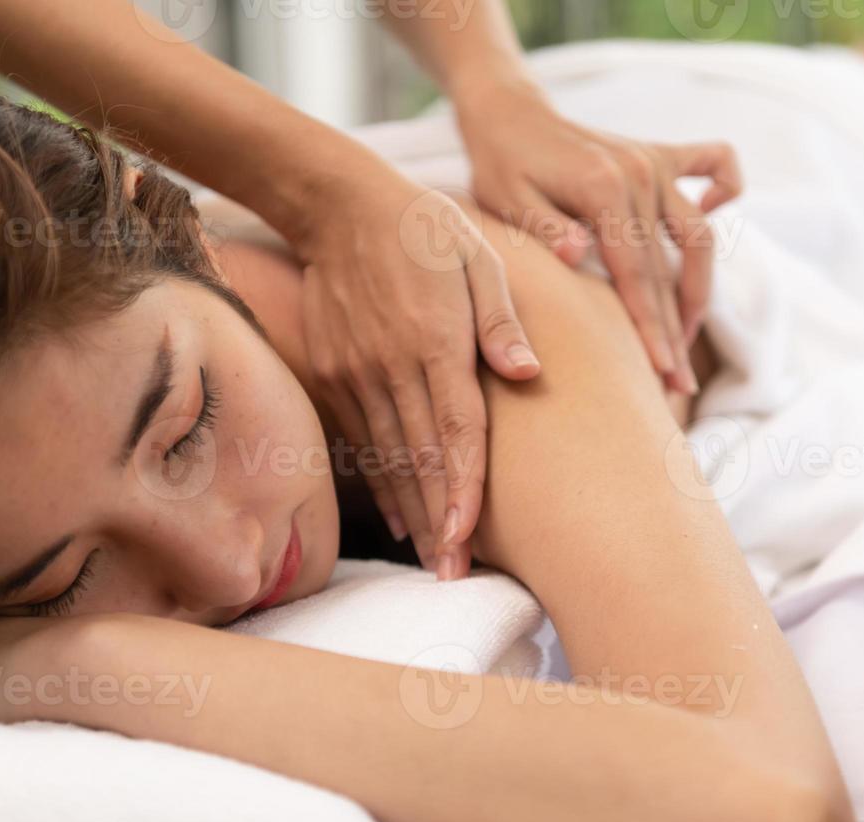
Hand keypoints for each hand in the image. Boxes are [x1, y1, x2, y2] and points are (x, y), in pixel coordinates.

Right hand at [290, 165, 538, 580]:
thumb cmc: (426, 230)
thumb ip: (501, 320)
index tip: (464, 538)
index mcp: (437, 341)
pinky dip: (381, 481)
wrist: (339, 205)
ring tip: (431, 559)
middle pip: (420, 459)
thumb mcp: (479, 257)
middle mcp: (394, 365)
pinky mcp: (336, 372)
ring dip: (410, 512)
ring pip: (389, 457)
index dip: (460, 489)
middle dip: (437, 521)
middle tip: (452, 574)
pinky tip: (398, 516)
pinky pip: (363, 438)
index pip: (455, 430)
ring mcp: (359, 372)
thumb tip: (527, 372)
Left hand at [455, 77, 742, 393]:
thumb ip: (545, 229)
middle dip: (677, 332)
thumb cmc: (500, 166)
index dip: (652, 330)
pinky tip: (715, 215)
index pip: (637, 277)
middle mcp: (641, 174)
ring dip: (700, 289)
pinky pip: (716, 161)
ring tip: (687, 337)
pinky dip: (726, 189)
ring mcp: (655, 163)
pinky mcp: (661, 154)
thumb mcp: (506, 200)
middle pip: (671, 269)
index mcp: (605, 190)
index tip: (662, 374)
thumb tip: (579, 255)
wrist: (507, 113)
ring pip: (700, 236)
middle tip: (678, 386)